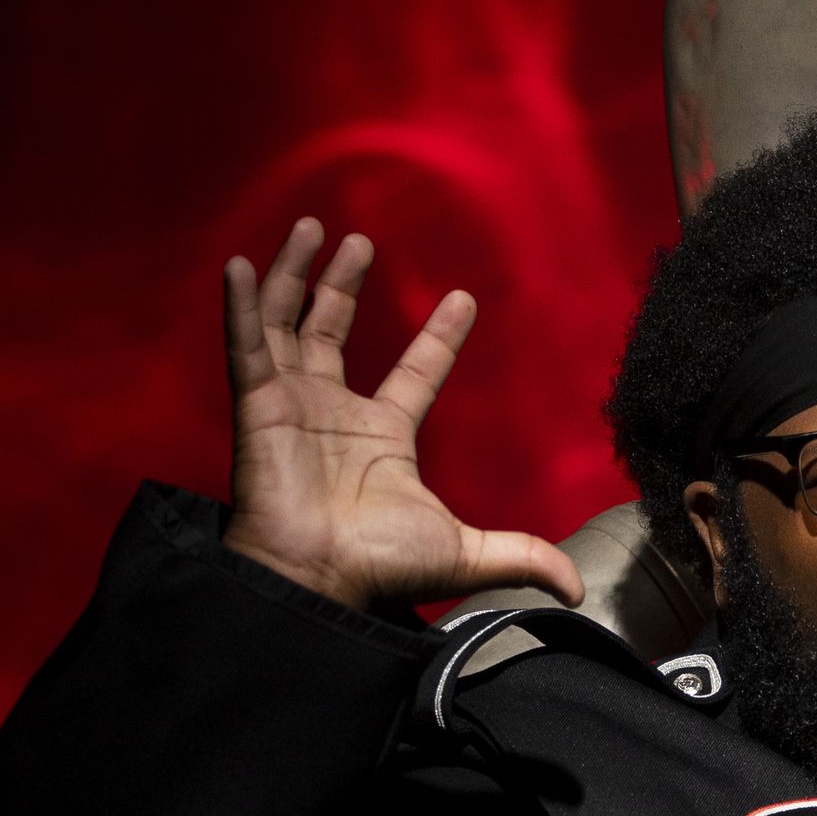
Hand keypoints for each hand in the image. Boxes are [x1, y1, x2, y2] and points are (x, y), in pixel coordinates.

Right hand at [219, 218, 581, 613]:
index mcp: (384, 433)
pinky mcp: (256, 405)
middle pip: (335, 330)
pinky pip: (245, 346)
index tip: (463, 298)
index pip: (417, 372)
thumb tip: (577, 590)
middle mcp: (335, 410)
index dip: (440, 337)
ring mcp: (292, 403)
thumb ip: (522, 557)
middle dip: (344, 285)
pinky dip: (240, 307)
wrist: (318, 576)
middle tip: (359, 241)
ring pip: (288, 322)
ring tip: (310, 226)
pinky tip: (240, 267)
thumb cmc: (381, 565)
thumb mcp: (466, 554)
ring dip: (296, 275)